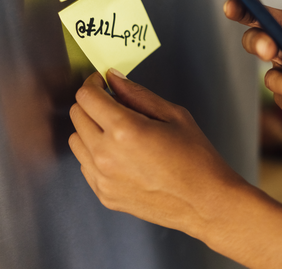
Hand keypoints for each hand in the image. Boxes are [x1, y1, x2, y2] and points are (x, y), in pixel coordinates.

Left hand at [68, 70, 248, 234]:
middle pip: (77, 115)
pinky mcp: (104, 194)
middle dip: (90, 103)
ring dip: (89, 128)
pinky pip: (85, 165)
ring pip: (76, 140)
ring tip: (115, 130)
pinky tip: (118, 152)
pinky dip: (94, 153)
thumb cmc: (196, 160)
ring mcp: (102, 178)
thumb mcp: (174, 115)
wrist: (205, 203)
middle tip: (110, 102)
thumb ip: (138, 94)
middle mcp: (106, 155)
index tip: (101, 82)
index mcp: (124, 130)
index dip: (93, 83)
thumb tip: (114, 78)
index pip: (86, 97)